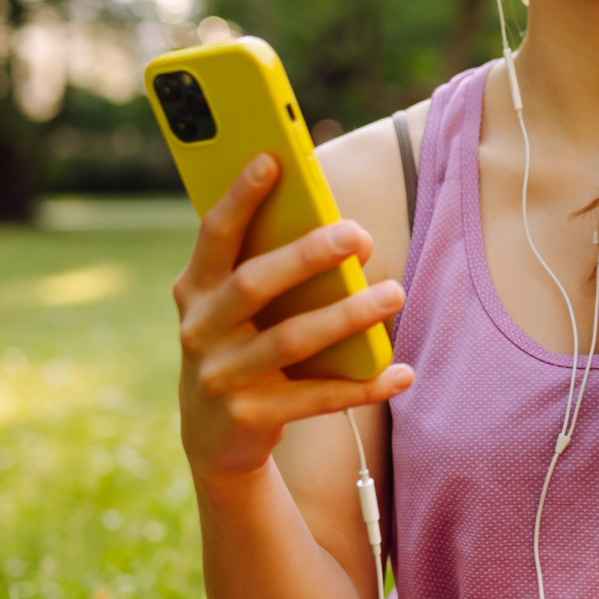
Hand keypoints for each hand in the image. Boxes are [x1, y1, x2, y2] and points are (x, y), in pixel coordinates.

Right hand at [174, 154, 413, 481]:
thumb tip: (340, 229)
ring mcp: (222, 376)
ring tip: (396, 293)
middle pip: (255, 283)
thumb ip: (268, 268)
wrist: (215, 438)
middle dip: (308, 255)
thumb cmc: (241, 346)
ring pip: (292, 340)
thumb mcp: (236, 308)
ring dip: (349, 315)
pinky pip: (317, 397)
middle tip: (359, 235)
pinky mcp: (250, 416)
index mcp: (197, 289)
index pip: (215, 234)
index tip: (272, 159)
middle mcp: (201, 330)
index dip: (240, 197)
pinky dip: (363, 384)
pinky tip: (401, 371)